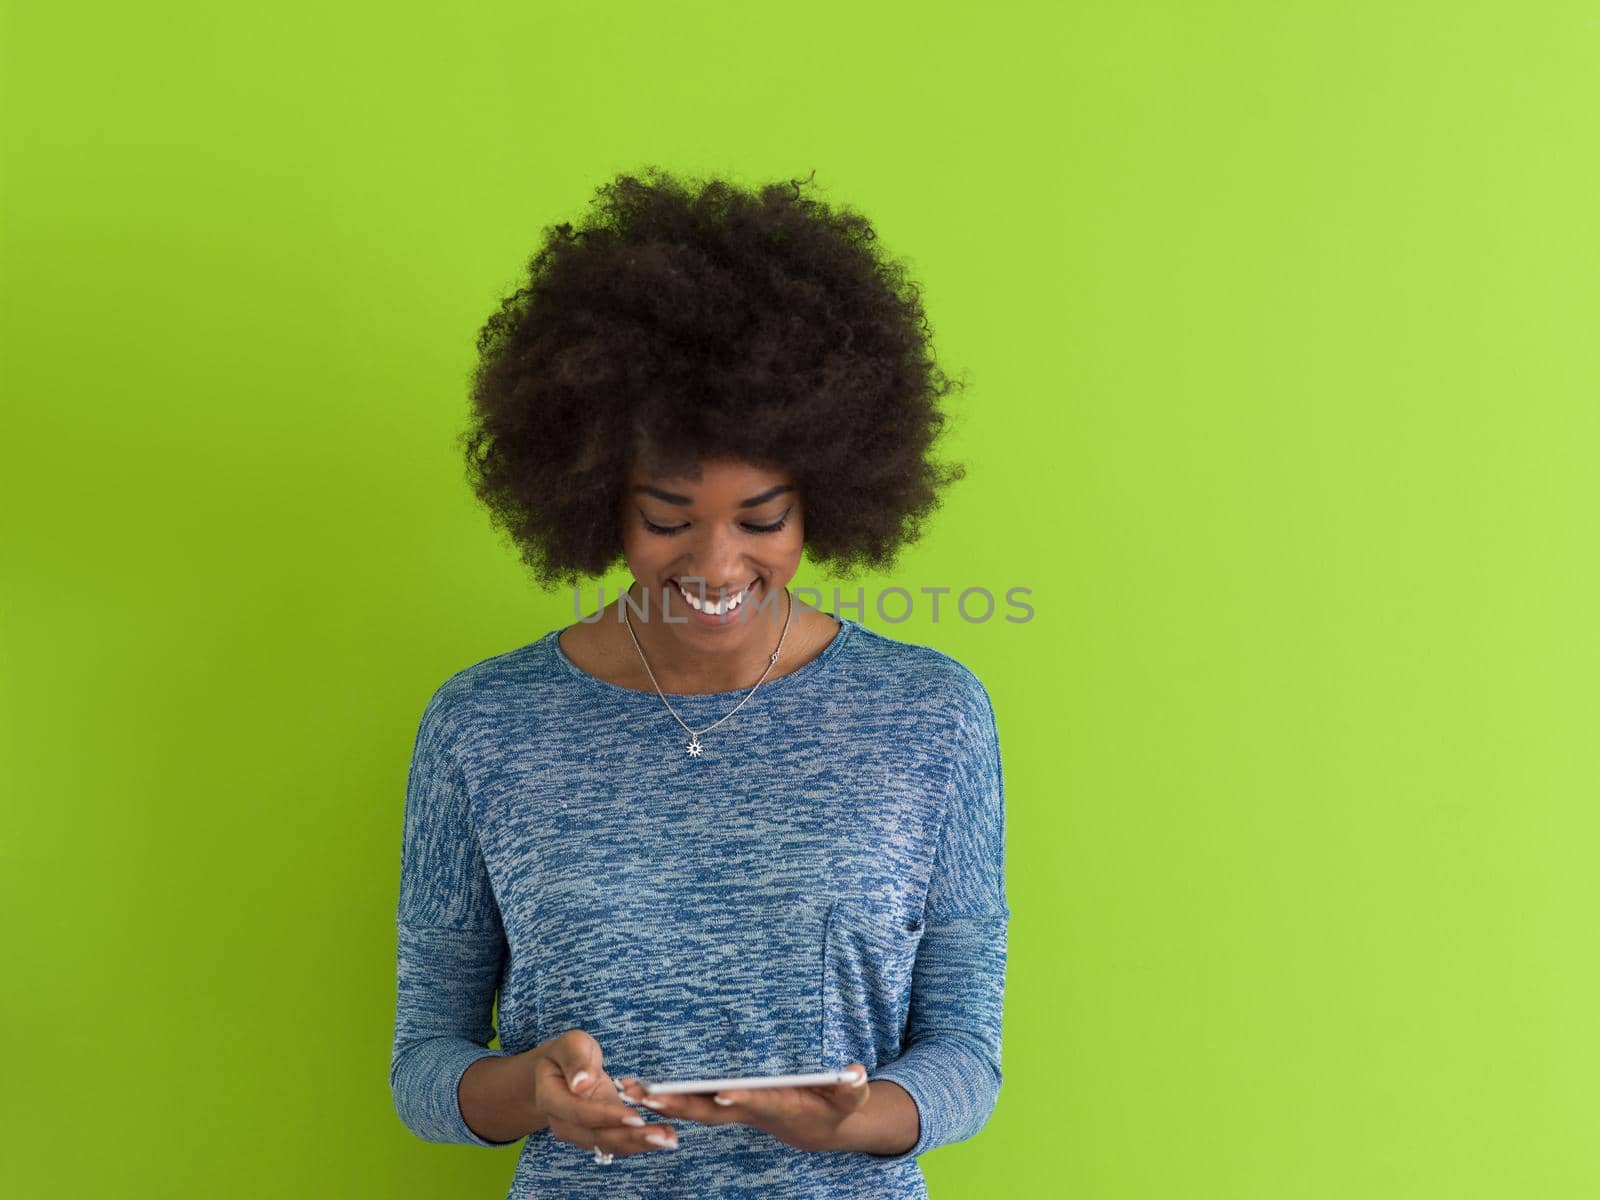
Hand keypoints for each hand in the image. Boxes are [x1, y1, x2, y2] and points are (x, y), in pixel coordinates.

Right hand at [530, 1030, 679, 1155]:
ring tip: (668, 1138)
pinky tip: (665, 1137)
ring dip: (640, 1143)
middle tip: (661, 1136)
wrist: (560, 1070)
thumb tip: (581, 1083)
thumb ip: (575, 1061)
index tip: (635, 1117)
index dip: (607, 1116)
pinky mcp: (598, 1132)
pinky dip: (641, 1141)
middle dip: (630, 1137)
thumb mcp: (570, 1044)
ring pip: (609, 1144)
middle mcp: (563, 1123)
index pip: (579, 1113)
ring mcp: (580, 1132)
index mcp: (550, 1098)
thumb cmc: (566, 1053)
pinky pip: (618, 1141)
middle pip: (596, 1136)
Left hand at [616, 1064, 870, 1152]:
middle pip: (714, 1111)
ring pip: (696, 1109)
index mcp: (782, 1107)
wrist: (820, 1128)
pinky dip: (667, 1100)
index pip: (760, 1103)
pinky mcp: (725, 1107)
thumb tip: (856, 1070)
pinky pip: (692, 1105)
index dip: (743, 1100)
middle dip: (685, 1106)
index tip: (723, 1094)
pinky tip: (639, 1091)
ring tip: (632, 1091)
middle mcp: (752, 1113)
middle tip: (654, 1099)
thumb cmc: (837, 1106)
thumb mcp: (852, 1096)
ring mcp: (736, 1112)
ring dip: (664, 1102)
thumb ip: (853, 1085)